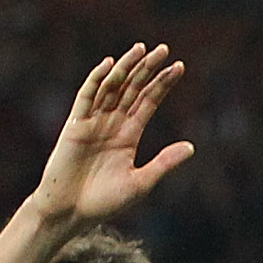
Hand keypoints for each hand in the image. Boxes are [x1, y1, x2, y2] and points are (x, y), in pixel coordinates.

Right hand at [34, 45, 192, 228]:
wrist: (71, 212)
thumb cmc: (104, 203)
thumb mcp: (141, 183)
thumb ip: (164, 163)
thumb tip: (192, 147)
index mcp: (129, 136)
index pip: (148, 102)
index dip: (162, 84)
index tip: (179, 67)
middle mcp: (112, 124)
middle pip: (132, 89)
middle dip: (147, 69)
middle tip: (164, 50)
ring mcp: (93, 122)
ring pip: (112, 87)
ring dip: (126, 68)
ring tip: (141, 50)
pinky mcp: (76, 125)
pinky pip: (87, 97)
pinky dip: (97, 80)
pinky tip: (110, 66)